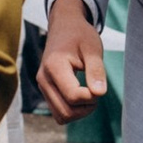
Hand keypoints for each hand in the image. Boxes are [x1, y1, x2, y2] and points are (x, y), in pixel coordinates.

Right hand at [36, 0, 106, 121]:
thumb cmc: (80, 35)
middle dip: (86, 108)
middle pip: (65, 112)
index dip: (91, 97)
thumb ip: (96, 70)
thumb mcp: (93, 48)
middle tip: (97, 90)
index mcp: (54, 66)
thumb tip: (99, 94)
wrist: (64, 27)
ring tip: (90, 94)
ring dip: (80, 112)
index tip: (99, 85)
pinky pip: (59, 113)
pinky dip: (73, 111)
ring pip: (61, 116)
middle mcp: (44, 79)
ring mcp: (43, 87)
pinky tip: (82, 96)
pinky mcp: (46, 91)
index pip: (73, 96)